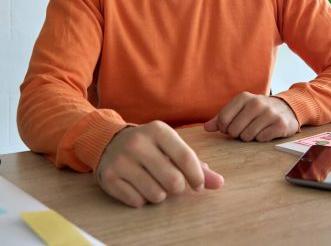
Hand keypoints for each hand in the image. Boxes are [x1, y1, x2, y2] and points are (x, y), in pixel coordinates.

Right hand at [96, 121, 223, 206]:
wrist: (110, 141)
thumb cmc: (150, 145)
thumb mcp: (171, 146)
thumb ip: (196, 164)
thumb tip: (219, 183)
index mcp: (158, 130)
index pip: (186, 157)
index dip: (197, 176)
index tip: (198, 185)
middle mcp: (138, 142)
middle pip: (173, 181)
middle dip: (178, 187)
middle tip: (172, 182)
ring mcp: (122, 160)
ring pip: (156, 194)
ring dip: (160, 194)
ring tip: (153, 181)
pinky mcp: (109, 177)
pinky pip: (137, 202)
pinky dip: (142, 199)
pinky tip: (137, 185)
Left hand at [204, 93, 298, 141]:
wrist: (286, 108)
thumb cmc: (257, 110)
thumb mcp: (239, 109)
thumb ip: (221, 117)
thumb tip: (206, 128)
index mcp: (243, 97)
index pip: (223, 119)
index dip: (224, 128)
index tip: (230, 126)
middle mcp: (256, 103)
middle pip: (234, 130)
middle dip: (237, 133)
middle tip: (245, 128)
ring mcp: (269, 113)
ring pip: (247, 136)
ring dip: (249, 137)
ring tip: (256, 129)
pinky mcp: (279, 124)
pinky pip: (261, 139)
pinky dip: (261, 138)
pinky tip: (266, 131)